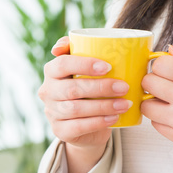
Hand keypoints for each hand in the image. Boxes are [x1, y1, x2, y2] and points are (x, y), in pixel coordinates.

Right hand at [37, 36, 133, 150]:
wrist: (85, 122)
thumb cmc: (89, 86)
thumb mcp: (88, 67)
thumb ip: (86, 48)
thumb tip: (86, 42)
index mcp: (51, 70)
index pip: (63, 64)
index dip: (84, 64)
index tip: (108, 66)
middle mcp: (47, 91)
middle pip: (73, 89)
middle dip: (101, 87)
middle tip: (124, 87)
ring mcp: (51, 112)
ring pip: (76, 109)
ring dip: (104, 106)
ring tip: (125, 104)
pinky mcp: (59, 130)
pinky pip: (78, 127)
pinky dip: (98, 122)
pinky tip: (115, 118)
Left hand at [140, 44, 172, 172]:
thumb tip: (170, 51)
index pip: (160, 64)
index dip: (161, 65)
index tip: (167, 69)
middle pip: (149, 82)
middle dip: (155, 80)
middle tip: (165, 84)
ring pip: (147, 105)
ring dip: (154, 101)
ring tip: (169, 101)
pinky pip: (156, 125)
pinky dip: (162, 119)